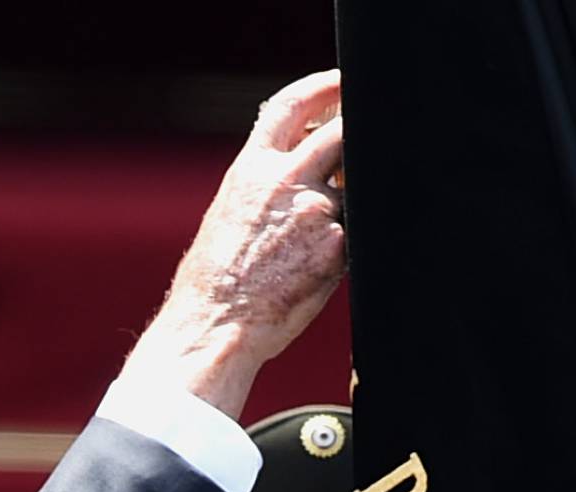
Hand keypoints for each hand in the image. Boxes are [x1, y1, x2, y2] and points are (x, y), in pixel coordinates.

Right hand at [120, 70, 345, 417]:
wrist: (217, 326)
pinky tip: (318, 268)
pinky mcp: (340, 249)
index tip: (341, 81)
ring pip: (354, 189)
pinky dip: (349, 243)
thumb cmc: (214, 283)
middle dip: (354, 134)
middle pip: (341, 133)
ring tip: (312, 241)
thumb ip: (266, 184)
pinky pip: (358, 233)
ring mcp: (319, 213)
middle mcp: (287, 181)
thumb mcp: (229, 213)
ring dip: (347, 203)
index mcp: (252, 168)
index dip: (323, 86)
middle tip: (360, 146)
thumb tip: (298, 171)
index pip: (293, 105)